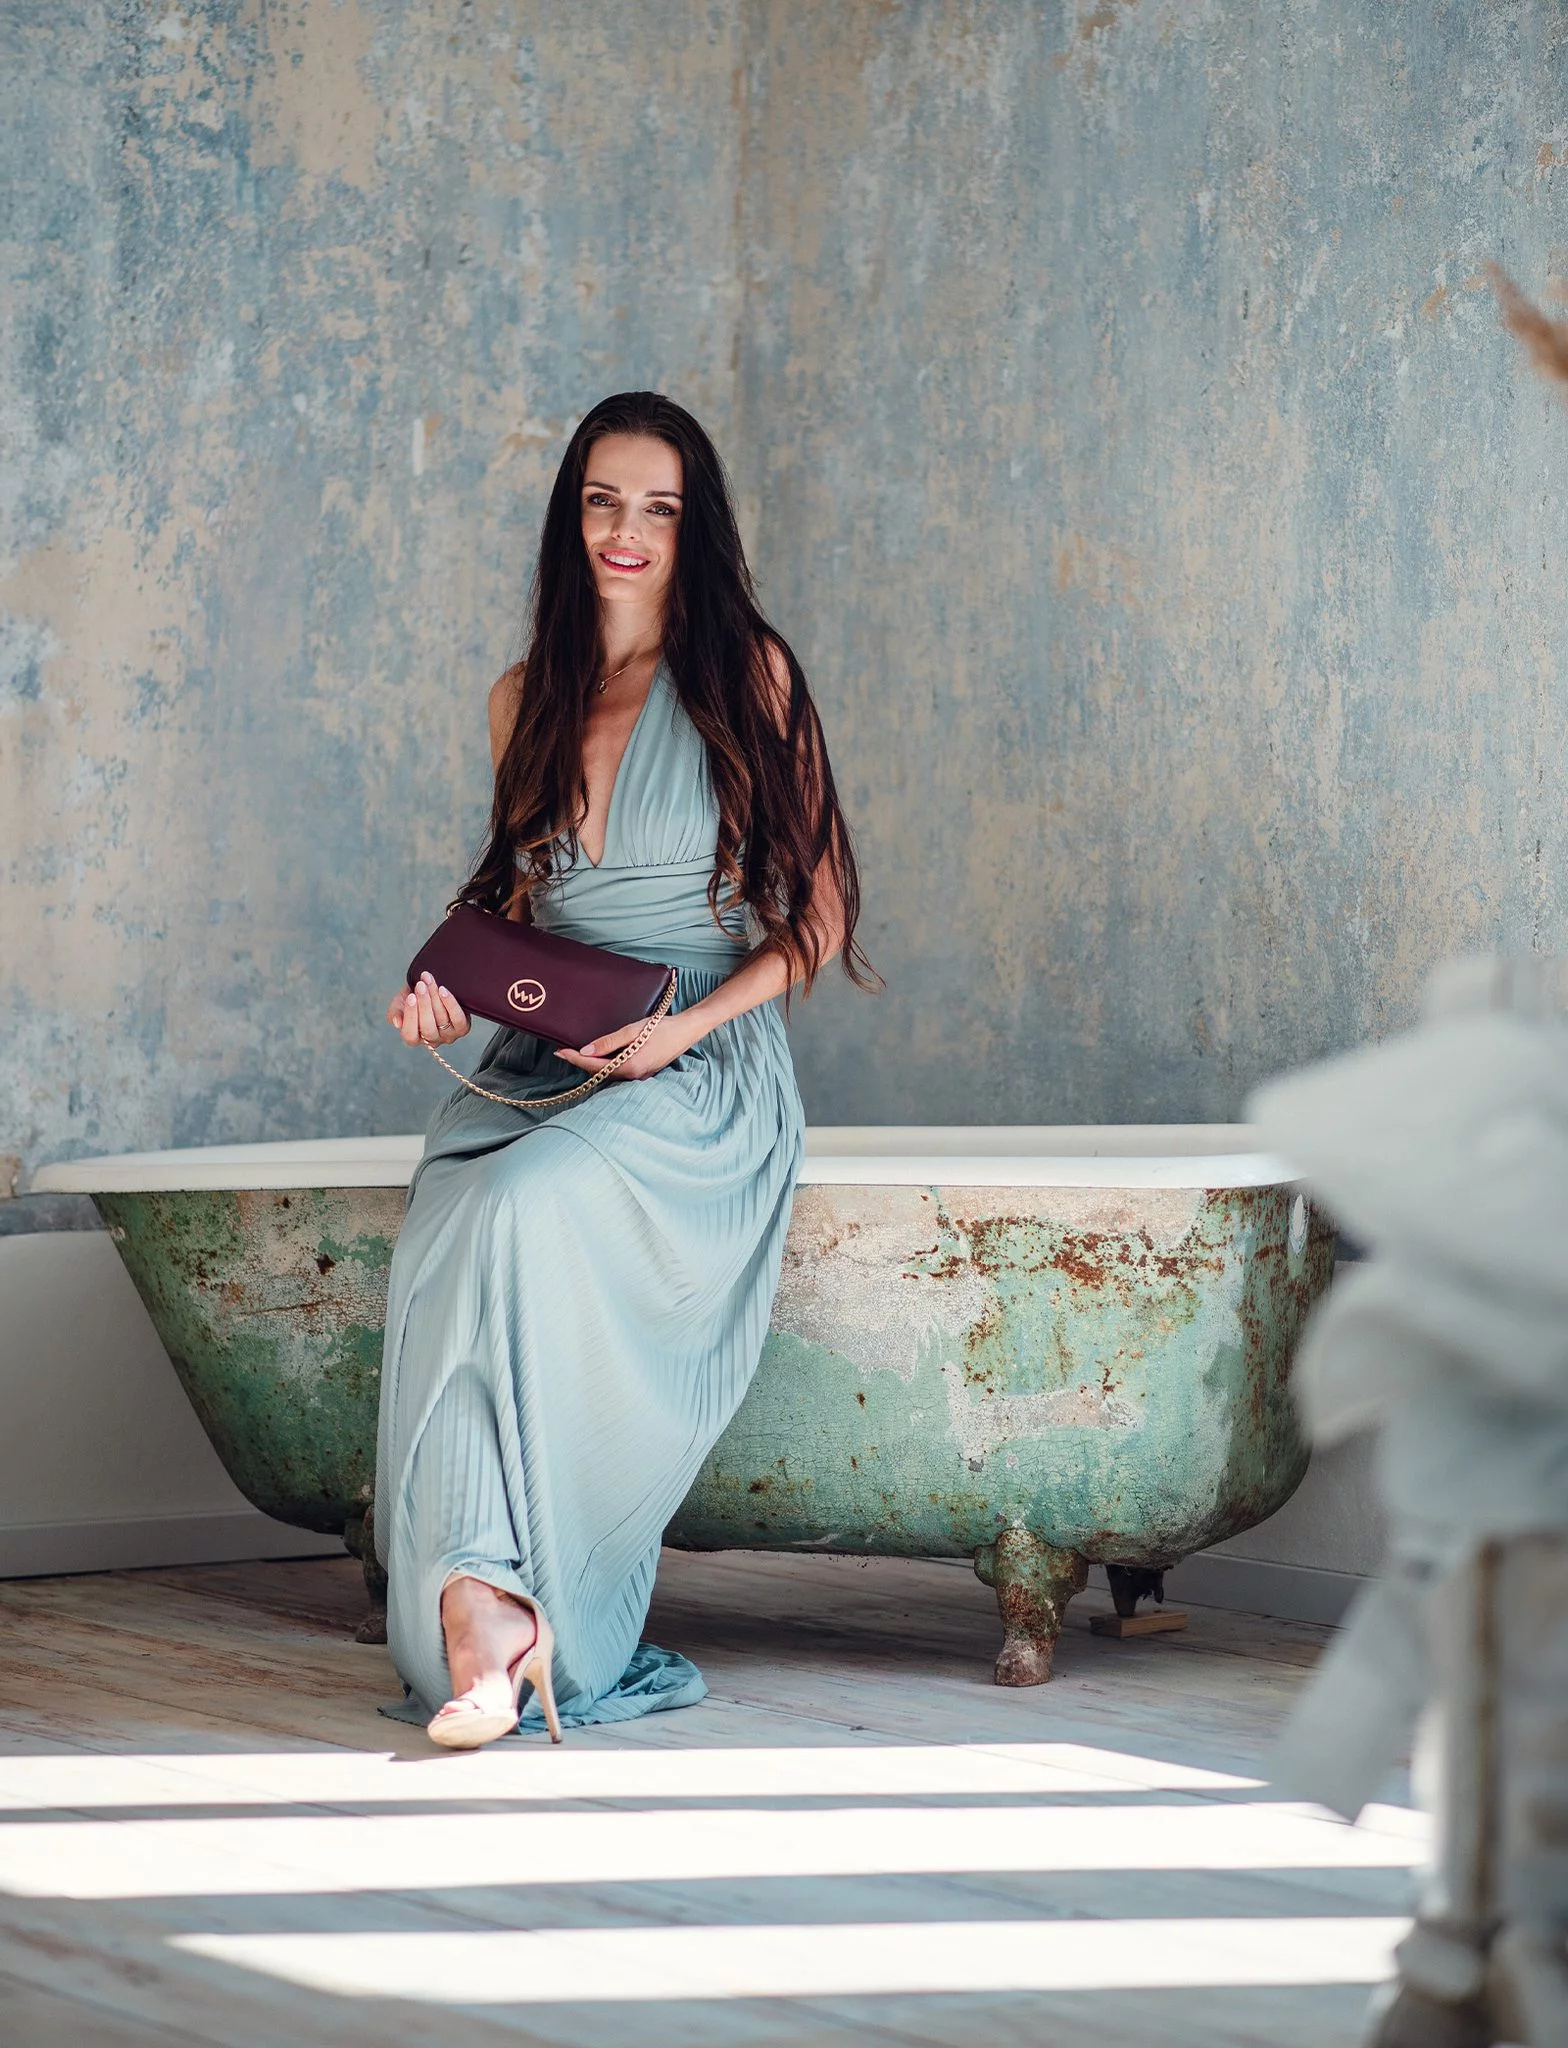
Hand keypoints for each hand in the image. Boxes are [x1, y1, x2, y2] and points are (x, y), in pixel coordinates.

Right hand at [388, 972, 469, 1046]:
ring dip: (435, 998)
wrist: (433, 988)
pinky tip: (443, 991)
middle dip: (424, 1004)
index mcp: (414, 1038)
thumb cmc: (415, 997)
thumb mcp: (400, 1002)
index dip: (410, 1016)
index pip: (410, 1035)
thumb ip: (395, 1012)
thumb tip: (397, 1023)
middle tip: (420, 986)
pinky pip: (457, 1019)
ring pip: (442, 1020)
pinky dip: (450, 1004)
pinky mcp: (462, 1028)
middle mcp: (431, 1040)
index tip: (411, 996)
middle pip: (427, 1028)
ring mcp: (448, 1036)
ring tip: (429, 981)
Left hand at [554, 1011, 693, 1081]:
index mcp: (629, 1066)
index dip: (575, 1059)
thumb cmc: (662, 1028)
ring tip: (575, 1054)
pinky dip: (605, 1065)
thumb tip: (585, 1050)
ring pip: (608, 1073)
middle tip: (562, 1052)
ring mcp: (639, 1076)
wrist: (687, 1031)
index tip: (560, 1051)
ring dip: (592, 1064)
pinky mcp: (643, 1072)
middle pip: (599, 1072)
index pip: (594, 1065)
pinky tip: (598, 1057)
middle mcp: (633, 1076)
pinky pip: (618, 1071)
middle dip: (580, 1062)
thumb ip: (609, 1042)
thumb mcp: (633, 1031)